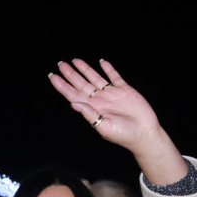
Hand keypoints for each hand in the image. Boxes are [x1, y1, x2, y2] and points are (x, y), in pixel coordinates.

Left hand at [49, 59, 186, 184]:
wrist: (144, 133)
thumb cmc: (124, 135)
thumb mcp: (104, 127)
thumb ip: (89, 115)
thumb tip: (73, 104)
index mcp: (93, 109)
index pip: (73, 95)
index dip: (62, 86)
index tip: (52, 76)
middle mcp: (100, 100)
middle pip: (81, 84)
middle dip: (70, 74)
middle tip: (61, 63)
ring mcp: (112, 94)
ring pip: (95, 78)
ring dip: (85, 69)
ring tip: (75, 60)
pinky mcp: (125, 90)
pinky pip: (114, 77)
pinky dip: (109, 69)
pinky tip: (102, 62)